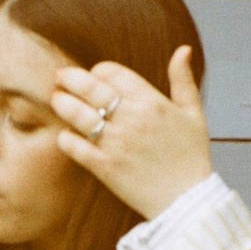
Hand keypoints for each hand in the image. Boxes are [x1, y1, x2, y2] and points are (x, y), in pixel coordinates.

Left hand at [51, 45, 213, 218]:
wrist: (187, 199)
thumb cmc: (191, 155)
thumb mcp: (194, 114)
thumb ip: (183, 80)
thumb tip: (183, 50)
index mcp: (152, 102)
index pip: (113, 73)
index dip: (98, 70)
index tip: (93, 75)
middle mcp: (131, 119)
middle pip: (90, 88)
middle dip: (69, 78)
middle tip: (59, 78)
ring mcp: (115, 143)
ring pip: (77, 114)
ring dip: (62, 103)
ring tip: (57, 99)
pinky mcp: (104, 166)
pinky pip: (74, 146)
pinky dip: (65, 138)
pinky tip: (66, 134)